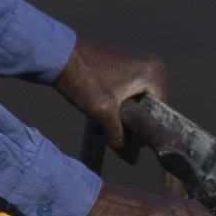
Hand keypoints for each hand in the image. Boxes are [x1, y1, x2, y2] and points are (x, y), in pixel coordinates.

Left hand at [53, 39, 171, 154]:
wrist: (56, 55)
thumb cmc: (82, 78)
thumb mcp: (102, 113)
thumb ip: (119, 137)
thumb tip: (133, 159)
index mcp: (155, 72)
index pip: (159, 114)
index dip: (143, 130)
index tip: (123, 136)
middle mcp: (152, 65)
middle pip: (148, 109)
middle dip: (130, 122)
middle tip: (107, 126)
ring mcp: (139, 64)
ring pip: (137, 104)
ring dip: (121, 115)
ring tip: (101, 116)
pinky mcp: (126, 66)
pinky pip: (128, 94)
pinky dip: (116, 105)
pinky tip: (99, 107)